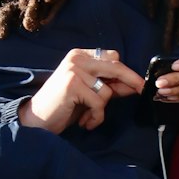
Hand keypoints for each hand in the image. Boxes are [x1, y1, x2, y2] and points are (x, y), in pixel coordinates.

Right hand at [19, 47, 142, 133]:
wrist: (36, 119)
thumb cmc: (63, 106)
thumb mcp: (89, 94)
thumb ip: (109, 86)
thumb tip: (134, 85)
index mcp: (80, 56)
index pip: (112, 57)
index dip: (126, 71)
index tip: (138, 83)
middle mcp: (77, 59)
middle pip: (115, 66)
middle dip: (131, 80)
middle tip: (142, 90)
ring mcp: (74, 71)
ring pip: (107, 90)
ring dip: (101, 110)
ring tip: (88, 118)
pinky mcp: (72, 85)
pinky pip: (99, 103)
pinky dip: (96, 117)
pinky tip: (85, 123)